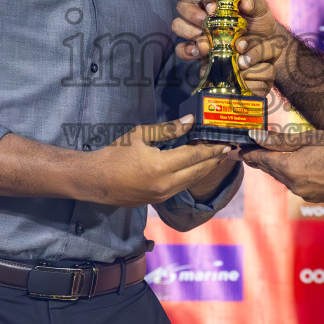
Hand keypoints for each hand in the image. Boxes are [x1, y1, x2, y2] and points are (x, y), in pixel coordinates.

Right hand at [75, 117, 232, 207]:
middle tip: (228, 149)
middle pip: (198, 171)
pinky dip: (192, 176)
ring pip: (191, 181)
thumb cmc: (115, 153)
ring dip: (205, 169)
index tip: (225, 141)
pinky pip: (180, 187)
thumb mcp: (141, 135)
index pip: (194, 155)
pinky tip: (196, 168)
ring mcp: (162, 195)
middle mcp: (165, 184)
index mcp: (160, 166)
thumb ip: (168, 129)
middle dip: (214, 159)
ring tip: (217, 157)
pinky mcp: (157, 201)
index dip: (211, 148)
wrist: (95, 180)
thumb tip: (190, 122)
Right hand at [172, 0, 283, 97]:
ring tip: (203, 40)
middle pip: (183, 7)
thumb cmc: (260, 24)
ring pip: (179, 26)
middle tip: (204, 22)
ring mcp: (198, 33)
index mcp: (216, 2)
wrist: (265, 48)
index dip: (205, 1)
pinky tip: (197, 52)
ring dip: (188, 31)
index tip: (214, 9)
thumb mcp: (261, 11)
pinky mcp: (198, 51)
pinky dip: (186, 50)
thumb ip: (255, 4)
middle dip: (191, 14)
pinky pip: (182, 50)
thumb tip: (244, 3)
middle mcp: (203, 15)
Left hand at [240, 127, 323, 202]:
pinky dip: (296, 176)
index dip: (248, 154)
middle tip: (251, 152)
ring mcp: (305, 194)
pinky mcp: (316, 199)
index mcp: (289, 168)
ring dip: (280, 169)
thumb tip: (255, 136)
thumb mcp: (308, 138)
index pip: (260, 160)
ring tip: (276, 158)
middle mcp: (293, 185)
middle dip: (262, 161)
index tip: (237, 150)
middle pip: (272, 171)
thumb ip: (279, 140)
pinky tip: (303, 169)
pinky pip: (299, 186)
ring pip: (286, 179)